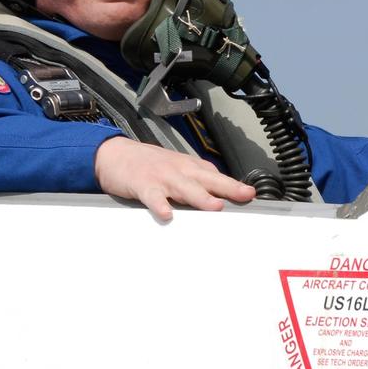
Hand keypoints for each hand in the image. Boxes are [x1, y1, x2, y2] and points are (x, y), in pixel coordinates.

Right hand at [94, 137, 256, 221]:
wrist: (115, 153)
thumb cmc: (149, 164)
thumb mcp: (177, 168)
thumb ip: (198, 181)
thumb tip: (222, 195)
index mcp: (189, 167)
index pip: (216, 176)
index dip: (234, 186)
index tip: (252, 195)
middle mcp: (179, 170)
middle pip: (207, 179)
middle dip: (227, 187)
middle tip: (246, 195)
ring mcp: (161, 177)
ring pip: (184, 187)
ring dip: (200, 197)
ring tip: (215, 206)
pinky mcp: (142, 184)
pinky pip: (152, 196)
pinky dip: (159, 205)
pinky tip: (167, 215)